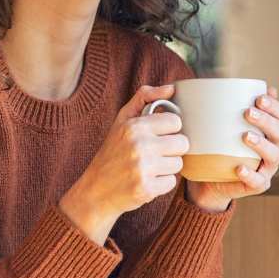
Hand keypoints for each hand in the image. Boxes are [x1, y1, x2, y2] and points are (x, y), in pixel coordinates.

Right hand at [59, 84, 187, 243]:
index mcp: (134, 126)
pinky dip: (161, 184)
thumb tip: (171, 88)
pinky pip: (172, 183)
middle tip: (154, 154)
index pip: (176, 122)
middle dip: (171, 150)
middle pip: (182, 144)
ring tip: (148, 168)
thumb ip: (145, 98)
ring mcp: (143, 168)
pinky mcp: (147, 189)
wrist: (95, 190)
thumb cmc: (112, 151)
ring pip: (178, 164)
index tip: (157, 136)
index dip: (169, 130)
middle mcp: (139, 145)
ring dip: (167, 167)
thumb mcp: (122, 120)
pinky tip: (146, 181)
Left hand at [185, 85, 278, 211]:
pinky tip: (239, 168)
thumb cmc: (220, 145)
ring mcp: (267, 167)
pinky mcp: (258, 184)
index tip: (258, 97)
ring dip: (261, 144)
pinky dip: (250, 175)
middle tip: (247, 112)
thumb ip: (228, 106)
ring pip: (273, 155)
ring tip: (245, 136)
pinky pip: (258, 181)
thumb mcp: (222, 125)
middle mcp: (274, 147)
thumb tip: (230, 85)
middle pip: (278, 132)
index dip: (274, 105)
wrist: (212, 178)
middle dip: (266, 120)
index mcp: (269, 130)